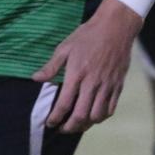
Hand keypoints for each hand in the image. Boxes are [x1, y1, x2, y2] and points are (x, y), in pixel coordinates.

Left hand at [32, 0, 142, 132]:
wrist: (116, 27)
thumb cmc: (88, 35)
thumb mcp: (65, 47)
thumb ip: (51, 66)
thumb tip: (36, 79)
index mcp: (77, 74)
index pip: (64, 104)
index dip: (55, 118)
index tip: (50, 123)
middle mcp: (92, 83)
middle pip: (81, 115)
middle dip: (70, 127)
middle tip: (63, 128)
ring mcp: (107, 85)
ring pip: (97, 116)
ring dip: (86, 125)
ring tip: (78, 124)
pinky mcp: (118, 85)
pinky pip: (111, 108)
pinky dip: (102, 117)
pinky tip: (95, 115)